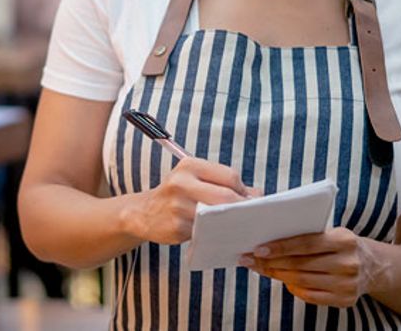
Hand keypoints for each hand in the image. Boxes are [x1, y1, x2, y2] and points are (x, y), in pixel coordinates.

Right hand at [121, 157, 254, 244]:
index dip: (243, 190)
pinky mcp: (177, 227)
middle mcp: (182, 183)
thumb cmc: (177, 195)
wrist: (143, 213)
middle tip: (251, 216)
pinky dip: (218, 234)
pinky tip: (221, 234)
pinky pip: (207, 232)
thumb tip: (258, 195)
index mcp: (189, 165)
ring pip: (218, 216)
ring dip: (233, 222)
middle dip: (243, 207)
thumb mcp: (195, 179)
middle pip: (227, 196)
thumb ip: (225, 183)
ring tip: (238, 224)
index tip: (248, 200)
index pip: (230, 176)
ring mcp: (179, 206)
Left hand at [239, 228, 381, 307]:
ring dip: (277, 275)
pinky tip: (282, 281)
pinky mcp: (345, 300)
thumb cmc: (342, 245)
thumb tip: (269, 242)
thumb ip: (307, 236)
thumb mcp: (332, 233)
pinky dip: (293, 288)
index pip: (305, 243)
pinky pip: (310, 296)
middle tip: (250, 259)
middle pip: (301, 265)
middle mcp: (348, 263)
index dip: (280, 247)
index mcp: (344, 240)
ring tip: (261, 269)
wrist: (373, 266)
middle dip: (272, 262)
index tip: (258, 249)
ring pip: (302, 281)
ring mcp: (348, 284)